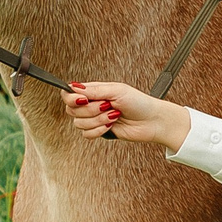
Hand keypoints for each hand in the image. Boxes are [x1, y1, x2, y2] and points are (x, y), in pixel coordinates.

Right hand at [63, 80, 188, 151]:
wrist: (152, 121)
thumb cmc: (138, 102)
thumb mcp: (116, 90)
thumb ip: (93, 90)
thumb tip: (73, 87)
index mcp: (93, 91)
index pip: (69, 94)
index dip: (72, 98)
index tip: (82, 99)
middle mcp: (91, 104)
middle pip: (71, 110)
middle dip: (90, 110)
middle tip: (107, 106)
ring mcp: (95, 118)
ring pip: (79, 124)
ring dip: (98, 121)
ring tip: (114, 115)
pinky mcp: (99, 131)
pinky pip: (87, 135)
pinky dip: (99, 131)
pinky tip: (111, 125)